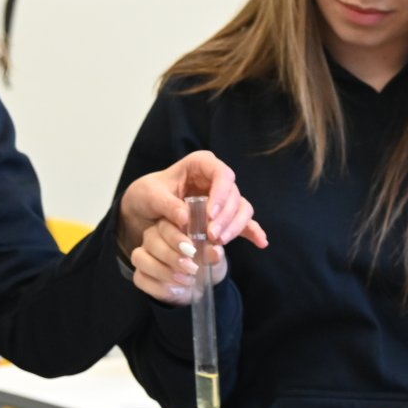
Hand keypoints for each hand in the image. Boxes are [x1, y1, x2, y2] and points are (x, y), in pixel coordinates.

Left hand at [118, 151, 269, 303]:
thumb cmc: (147, 195)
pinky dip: (253, 232)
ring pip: (242, 210)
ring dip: (235, 227)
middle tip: (213, 236)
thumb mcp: (149, 195)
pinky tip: (261, 243)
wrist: (146, 211)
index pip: (221, 174)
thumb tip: (186, 218)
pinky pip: (245, 223)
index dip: (221, 193)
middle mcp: (216, 180)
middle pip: (234, 195)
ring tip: (218, 242)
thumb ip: (167, 204)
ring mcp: (223, 199)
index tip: (211, 215)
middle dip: (226, 217)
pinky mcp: (226, 217)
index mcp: (201, 165)